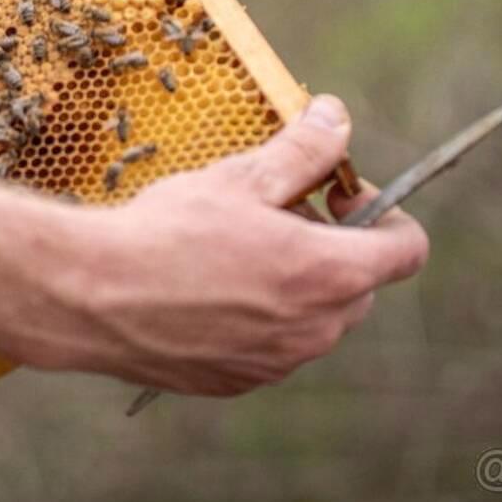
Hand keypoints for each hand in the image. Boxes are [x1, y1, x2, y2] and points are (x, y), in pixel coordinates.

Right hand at [49, 95, 428, 395]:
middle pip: (359, 283)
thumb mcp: (241, 178)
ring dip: (292, 283)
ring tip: (231, 248)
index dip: (382, 212)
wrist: (94, 295)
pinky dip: (254, 317)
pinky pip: (270, 347)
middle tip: (272, 211)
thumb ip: (303, 151)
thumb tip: (338, 119)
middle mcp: (316, 329)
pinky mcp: (237, 382)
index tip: (334, 193)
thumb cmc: (168, 231)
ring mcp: (278, 363)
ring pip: (313, 318)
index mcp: (329, 273)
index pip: (407, 250)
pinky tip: (203, 288)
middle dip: (330, 245)